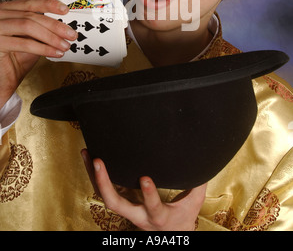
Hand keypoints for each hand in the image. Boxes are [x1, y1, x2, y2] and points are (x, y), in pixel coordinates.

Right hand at [0, 0, 77, 107]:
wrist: (1, 81)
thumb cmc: (13, 60)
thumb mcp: (30, 40)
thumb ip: (41, 29)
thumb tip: (62, 25)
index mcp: (6, 11)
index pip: (29, 3)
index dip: (48, 5)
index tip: (65, 10)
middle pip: (31, 15)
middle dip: (55, 25)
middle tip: (71, 34)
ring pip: (28, 26)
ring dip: (51, 37)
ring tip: (64, 45)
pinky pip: (24, 43)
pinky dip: (43, 48)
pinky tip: (54, 53)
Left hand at [81, 149, 206, 230]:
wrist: (168, 236)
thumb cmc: (182, 219)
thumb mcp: (193, 204)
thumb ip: (197, 185)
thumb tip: (204, 160)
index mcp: (158, 217)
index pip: (152, 207)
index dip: (148, 195)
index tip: (145, 178)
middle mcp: (138, 216)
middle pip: (115, 204)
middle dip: (105, 183)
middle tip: (99, 161)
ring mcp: (126, 212)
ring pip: (104, 196)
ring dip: (93, 175)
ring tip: (86, 152)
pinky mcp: (121, 205)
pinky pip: (103, 190)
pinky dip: (94, 175)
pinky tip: (89, 157)